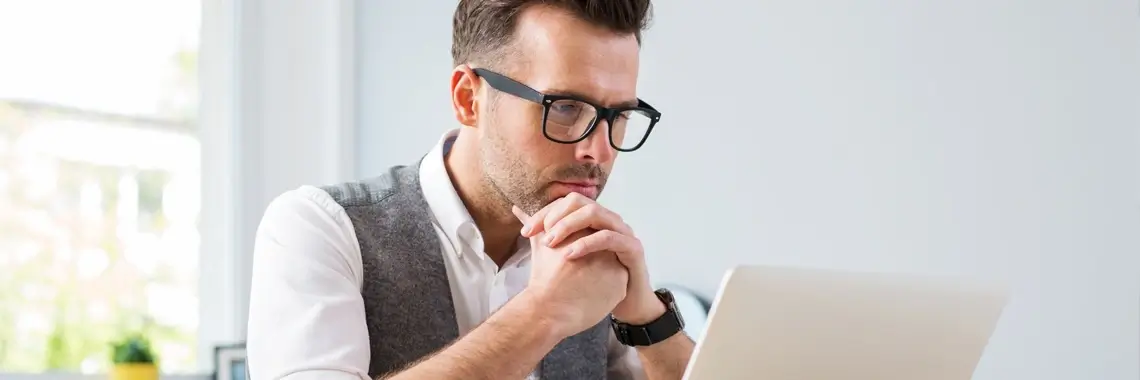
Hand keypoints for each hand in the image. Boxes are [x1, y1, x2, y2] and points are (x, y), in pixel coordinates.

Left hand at [519, 193, 665, 324]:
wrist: (627, 303)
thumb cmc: (596, 280)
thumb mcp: (567, 256)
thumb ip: (545, 233)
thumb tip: (518, 211)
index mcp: (594, 218)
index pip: (565, 202)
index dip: (543, 213)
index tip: (525, 232)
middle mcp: (608, 219)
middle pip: (578, 201)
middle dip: (554, 216)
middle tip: (536, 235)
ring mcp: (622, 231)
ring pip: (594, 213)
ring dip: (568, 225)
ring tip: (550, 243)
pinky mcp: (632, 248)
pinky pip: (608, 237)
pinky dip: (587, 243)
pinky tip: (569, 255)